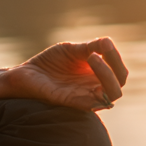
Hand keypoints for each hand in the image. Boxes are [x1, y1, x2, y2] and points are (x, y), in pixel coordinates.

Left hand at [0, 37, 128, 111]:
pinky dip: (94, 88)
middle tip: (102, 49)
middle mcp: (94, 88)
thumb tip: (108, 41)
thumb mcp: (72, 50)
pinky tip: (85, 73)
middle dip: (116, 66)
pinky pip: (93, 103)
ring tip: (92, 57)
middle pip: (120, 84)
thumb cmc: (50, 63)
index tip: (106, 42)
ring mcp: (85, 97)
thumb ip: (90, 47)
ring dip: (107, 75)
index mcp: (97, 76)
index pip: (119, 71)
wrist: (26, 73)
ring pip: (112, 95)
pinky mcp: (73, 104)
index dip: (116, 58)